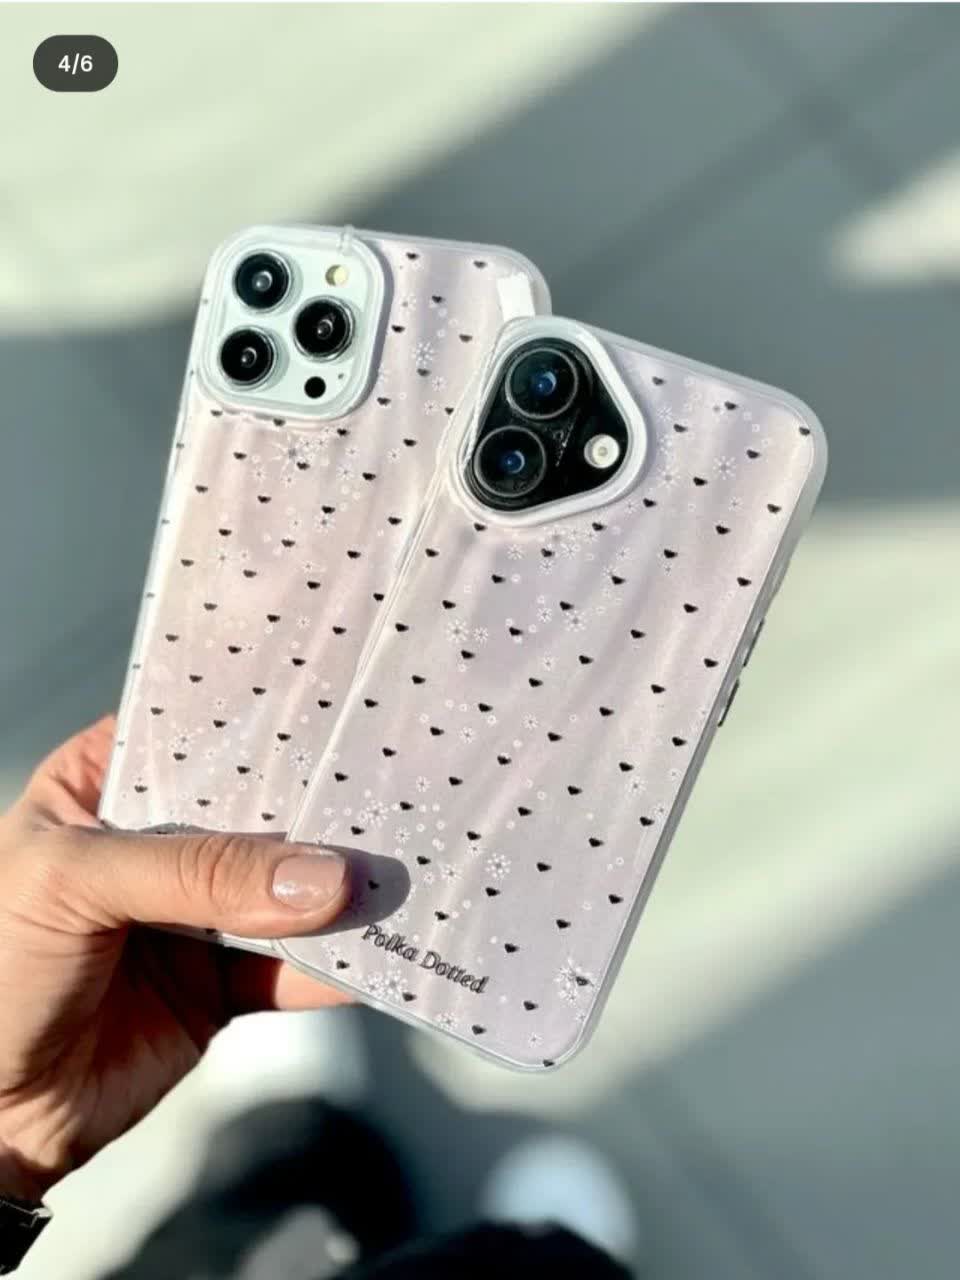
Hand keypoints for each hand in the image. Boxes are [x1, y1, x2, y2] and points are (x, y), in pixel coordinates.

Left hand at [0, 716, 349, 1200]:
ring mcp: (199, 913)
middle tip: (395, 790)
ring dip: (342, 889)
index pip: (199, 735)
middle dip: (322, 809)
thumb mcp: (74, 885)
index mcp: (107, 785)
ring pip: (289, 889)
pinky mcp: (226, 983)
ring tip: (405, 870)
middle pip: (259, 812)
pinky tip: (385, 950)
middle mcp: (162, 840)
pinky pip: (295, 968)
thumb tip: (323, 876)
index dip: (266, 723)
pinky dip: (340, 965)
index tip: (345, 709)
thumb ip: (196, 874)